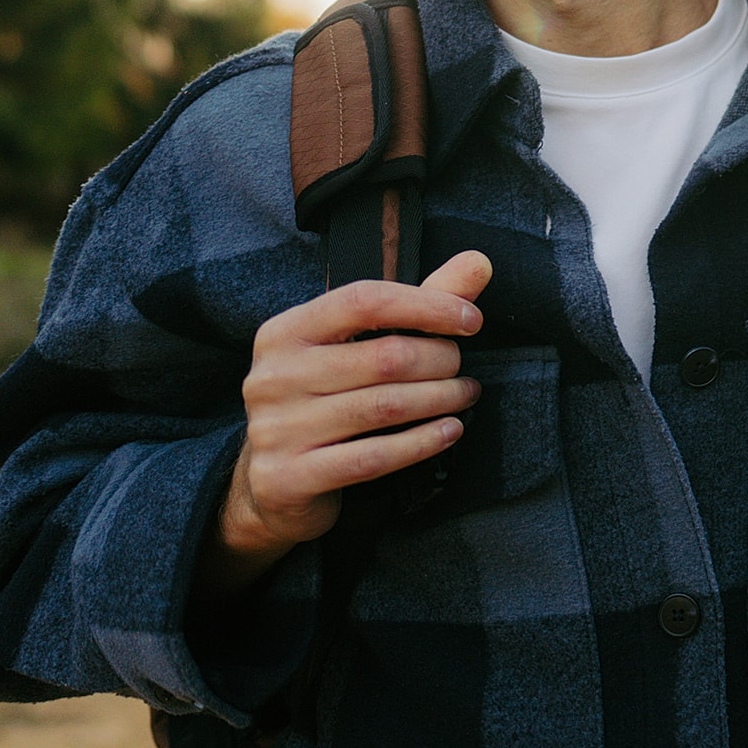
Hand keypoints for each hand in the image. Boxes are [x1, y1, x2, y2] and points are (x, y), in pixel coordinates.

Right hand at [197, 251, 490, 597]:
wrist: (268, 485)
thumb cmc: (324, 399)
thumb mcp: (355, 346)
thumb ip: (417, 302)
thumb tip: (479, 262)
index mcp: (285, 331)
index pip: (363, 301)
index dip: (424, 306)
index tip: (470, 320)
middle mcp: (274, 376)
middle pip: (382, 357)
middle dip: (438, 359)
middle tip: (460, 367)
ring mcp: (277, 429)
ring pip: (383, 407)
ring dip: (439, 399)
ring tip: (464, 395)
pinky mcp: (290, 477)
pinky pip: (374, 457)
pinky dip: (422, 442)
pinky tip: (450, 431)